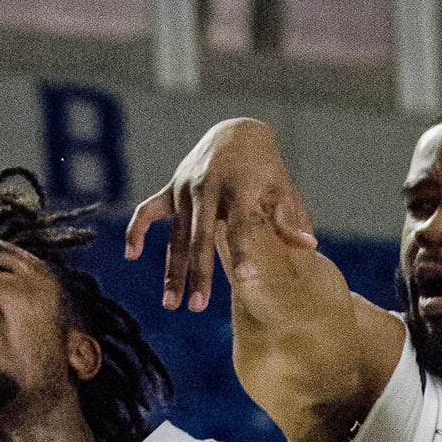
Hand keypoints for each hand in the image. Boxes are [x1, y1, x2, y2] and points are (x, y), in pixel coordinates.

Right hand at [125, 117, 315, 314]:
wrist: (237, 133)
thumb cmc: (266, 170)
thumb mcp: (281, 189)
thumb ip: (290, 219)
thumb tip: (310, 247)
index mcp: (240, 188)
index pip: (242, 224)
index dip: (245, 250)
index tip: (247, 278)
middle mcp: (208, 188)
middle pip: (202, 237)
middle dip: (199, 272)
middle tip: (197, 308)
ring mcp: (185, 188)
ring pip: (176, 235)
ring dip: (172, 270)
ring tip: (171, 305)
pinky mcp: (171, 188)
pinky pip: (148, 211)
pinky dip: (137, 230)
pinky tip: (131, 255)